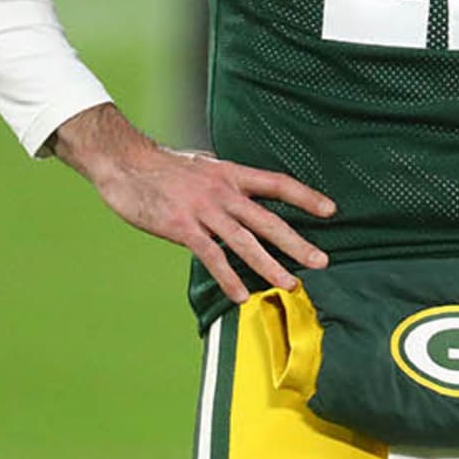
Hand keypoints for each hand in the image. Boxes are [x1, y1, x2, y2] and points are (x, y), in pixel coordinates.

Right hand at [51, 103, 334, 302]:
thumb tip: (242, 192)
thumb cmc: (165, 166)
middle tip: (322, 261)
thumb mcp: (204, 166)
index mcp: (232, 173)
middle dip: (297, 242)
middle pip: (268, 219)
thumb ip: (226, 181)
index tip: (331, 210)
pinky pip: (211, 256)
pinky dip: (227, 277)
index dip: (305, 196)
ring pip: (245, 242)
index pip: (278, 183)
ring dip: (269, 265)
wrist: (127, 163)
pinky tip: (241, 295)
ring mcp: (204, 210)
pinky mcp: (182, 228)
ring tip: (290, 284)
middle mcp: (224, 191)